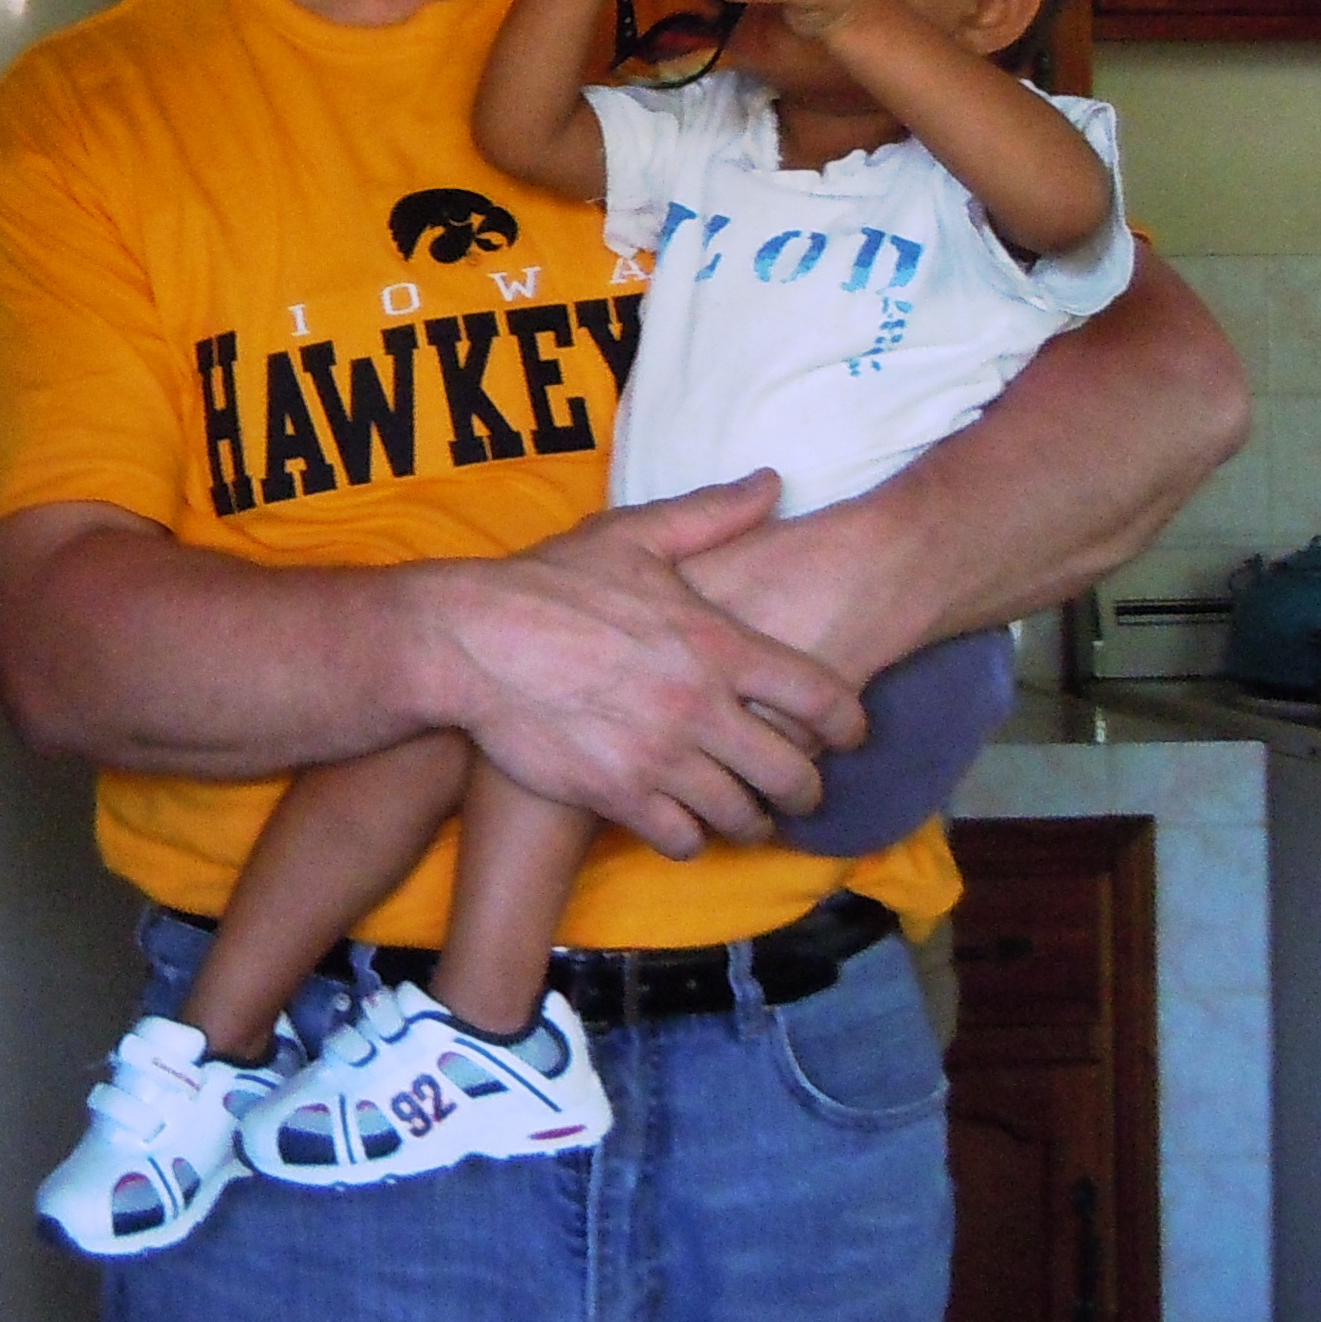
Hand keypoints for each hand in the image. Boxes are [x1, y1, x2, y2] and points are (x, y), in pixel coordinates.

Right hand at [422, 475, 866, 854]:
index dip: (850, 725)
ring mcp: (659, 756)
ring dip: (750, 819)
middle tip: (798, 788)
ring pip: (741, 815)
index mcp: (717, 644)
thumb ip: (712, 514)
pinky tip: (685, 824)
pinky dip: (691, 838)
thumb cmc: (549, 583)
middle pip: (794, 774)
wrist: (470, 639)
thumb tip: (775, 482)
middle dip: (805, 789)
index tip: (849, 735)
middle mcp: (700, 707)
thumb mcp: (633, 535)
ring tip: (745, 813)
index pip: (822, 699)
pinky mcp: (616, 793)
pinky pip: (682, 840)